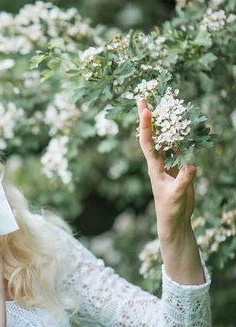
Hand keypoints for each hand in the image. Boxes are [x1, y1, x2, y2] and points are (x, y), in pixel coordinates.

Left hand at [137, 100, 195, 241]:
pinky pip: (178, 149)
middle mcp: (159, 162)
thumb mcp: (176, 195)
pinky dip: (179, 137)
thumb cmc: (169, 209)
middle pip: (153, 136)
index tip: (146, 110)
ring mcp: (168, 164)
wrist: (174, 219)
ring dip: (163, 124)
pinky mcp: (178, 168)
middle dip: (149, 119)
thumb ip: (183, 180)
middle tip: (143, 99)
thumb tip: (191, 166)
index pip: (148, 142)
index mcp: (154, 167)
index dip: (147, 126)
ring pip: (165, 140)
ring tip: (161, 106)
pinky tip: (181, 127)